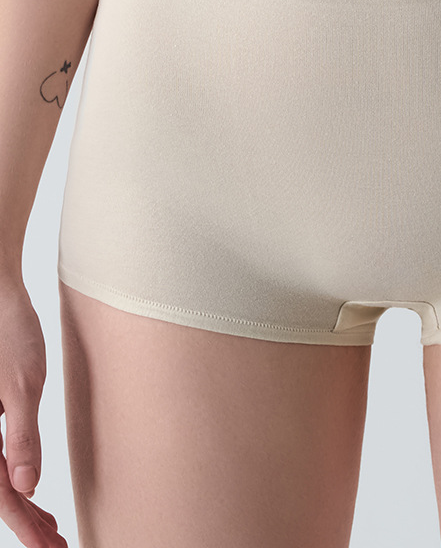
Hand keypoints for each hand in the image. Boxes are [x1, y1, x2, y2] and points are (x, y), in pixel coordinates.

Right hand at [0, 279, 67, 546]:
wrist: (0, 296)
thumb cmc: (10, 332)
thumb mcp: (23, 384)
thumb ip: (22, 436)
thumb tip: (29, 486)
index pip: (0, 495)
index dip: (25, 525)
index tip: (50, 546)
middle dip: (26, 524)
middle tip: (57, 544)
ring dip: (23, 507)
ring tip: (51, 529)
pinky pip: (0, 458)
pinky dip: (18, 481)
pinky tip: (35, 492)